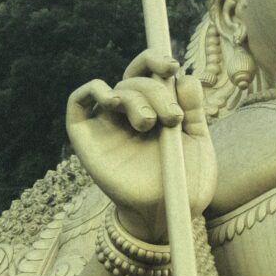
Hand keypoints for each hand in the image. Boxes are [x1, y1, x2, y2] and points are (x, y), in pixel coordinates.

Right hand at [66, 53, 214, 241]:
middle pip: (134, 80)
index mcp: (155, 109)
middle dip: (156, 91)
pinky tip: (111, 100)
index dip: (156, 60)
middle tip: (171, 118)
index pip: (148, 72)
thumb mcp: (197, 141)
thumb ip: (192, 109)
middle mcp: (129, 114)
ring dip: (135, 98)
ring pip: (114, 90)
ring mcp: (106, 125)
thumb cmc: (184, 183)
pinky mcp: (85, 138)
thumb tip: (185, 77)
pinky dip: (91, 90)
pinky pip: (77, 102)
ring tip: (149, 124)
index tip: (172, 66)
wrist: (167, 215)